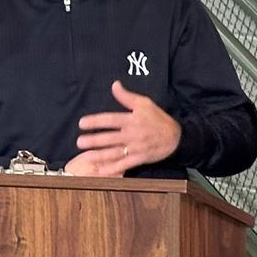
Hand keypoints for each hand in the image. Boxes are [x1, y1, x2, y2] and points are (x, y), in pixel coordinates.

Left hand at [67, 80, 182, 175]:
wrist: (176, 137)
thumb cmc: (158, 119)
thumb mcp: (145, 103)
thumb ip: (127, 96)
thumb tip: (114, 85)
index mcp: (132, 120)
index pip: (110, 120)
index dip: (95, 122)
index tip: (82, 123)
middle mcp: (132, 134)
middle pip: (110, 138)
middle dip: (94, 141)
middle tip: (80, 142)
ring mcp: (136, 148)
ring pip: (115, 153)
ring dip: (99, 155)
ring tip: (86, 156)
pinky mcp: (140, 159)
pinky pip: (125, 165)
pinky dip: (113, 169)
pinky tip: (101, 171)